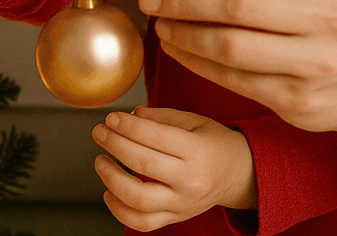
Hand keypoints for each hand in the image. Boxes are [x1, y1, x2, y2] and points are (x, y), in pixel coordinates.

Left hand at [92, 107, 256, 229]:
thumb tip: (131, 116)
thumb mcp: (195, 121)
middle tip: (99, 132)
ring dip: (112, 179)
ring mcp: (182, 203)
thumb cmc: (214, 142)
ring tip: (100, 161)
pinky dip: (119, 210)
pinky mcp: (175, 218)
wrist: (237, 173)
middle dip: (115, 145)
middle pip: (144, 164)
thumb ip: (162, 118)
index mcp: (197, 149)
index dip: (129, 127)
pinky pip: (142, 222)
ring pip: (139, 199)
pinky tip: (109, 191)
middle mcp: (189, 179)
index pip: (156, 137)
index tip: (111, 118)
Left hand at [137, 0, 336, 175]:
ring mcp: (315, 62)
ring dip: (184, 34)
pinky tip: (180, 50)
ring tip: (161, 25)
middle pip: (237, 2)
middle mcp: (328, 15)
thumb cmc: (334, 17)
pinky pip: (234, 80)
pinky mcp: (299, 100)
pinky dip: (197, 63)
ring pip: (230, 45)